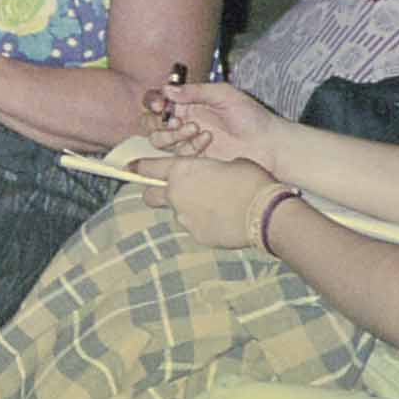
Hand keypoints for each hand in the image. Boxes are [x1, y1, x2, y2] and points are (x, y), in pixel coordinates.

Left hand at [137, 154, 287, 251]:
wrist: (267, 213)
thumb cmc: (251, 180)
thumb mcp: (230, 163)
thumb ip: (210, 169)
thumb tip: (212, 174)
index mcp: (181, 171)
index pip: (147, 168)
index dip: (138, 167)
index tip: (131, 168)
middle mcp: (176, 195)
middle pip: (149, 195)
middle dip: (156, 192)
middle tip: (173, 191)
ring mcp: (185, 219)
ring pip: (177, 213)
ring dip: (188, 209)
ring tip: (215, 206)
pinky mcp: (197, 236)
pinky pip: (195, 227)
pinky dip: (205, 223)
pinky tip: (224, 219)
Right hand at [140, 79, 288, 174]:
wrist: (268, 145)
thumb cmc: (251, 116)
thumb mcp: (224, 95)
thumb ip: (196, 91)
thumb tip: (167, 90)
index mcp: (189, 101)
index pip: (158, 100)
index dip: (154, 102)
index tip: (161, 105)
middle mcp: (183, 120)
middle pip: (151, 122)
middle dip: (157, 121)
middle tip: (175, 120)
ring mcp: (186, 141)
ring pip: (158, 140)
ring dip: (172, 134)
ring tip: (195, 129)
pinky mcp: (192, 159)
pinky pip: (176, 155)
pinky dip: (189, 146)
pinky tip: (208, 140)